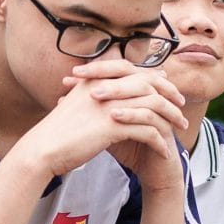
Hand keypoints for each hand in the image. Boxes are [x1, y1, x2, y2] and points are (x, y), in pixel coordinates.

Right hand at [16, 59, 184, 183]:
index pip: (136, 72)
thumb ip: (93, 96)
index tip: (169, 89)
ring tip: (180, 130)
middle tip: (182, 107)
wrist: (42, 149)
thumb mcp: (76, 106)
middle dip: (170, 96)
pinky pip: (147, 131)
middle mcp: (106, 88)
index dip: (156, 80)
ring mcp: (110, 106)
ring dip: (170, 119)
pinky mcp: (113, 127)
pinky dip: (159, 141)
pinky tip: (164, 151)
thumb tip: (109, 97)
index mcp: (98, 80)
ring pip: (153, 107)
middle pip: (150, 85)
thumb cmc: (56, 133)